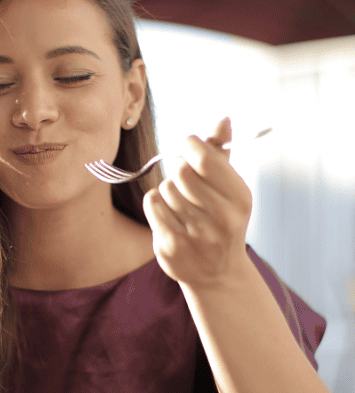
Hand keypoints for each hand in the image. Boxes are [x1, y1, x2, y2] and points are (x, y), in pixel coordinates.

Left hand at [142, 117, 251, 288]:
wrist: (217, 273)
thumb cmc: (221, 220)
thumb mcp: (229, 188)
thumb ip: (221, 153)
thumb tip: (223, 119)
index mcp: (239, 198)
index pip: (204, 158)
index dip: (189, 145)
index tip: (187, 146)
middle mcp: (221, 218)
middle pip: (180, 171)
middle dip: (178, 169)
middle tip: (182, 178)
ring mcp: (196, 235)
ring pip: (165, 188)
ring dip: (168, 190)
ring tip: (181, 204)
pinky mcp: (171, 246)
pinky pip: (153, 204)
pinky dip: (156, 203)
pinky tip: (168, 214)